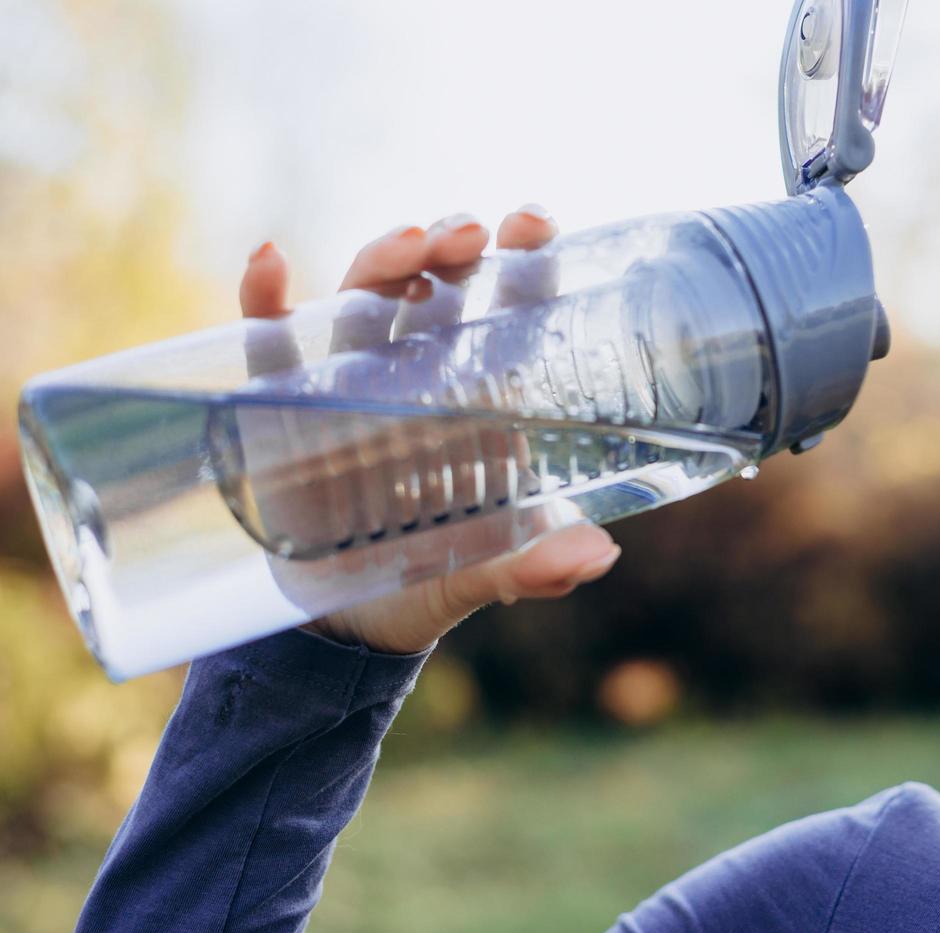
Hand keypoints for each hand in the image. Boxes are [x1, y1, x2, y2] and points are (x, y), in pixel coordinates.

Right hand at [235, 207, 620, 653]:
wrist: (349, 625)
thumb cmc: (438, 582)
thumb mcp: (493, 574)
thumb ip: (540, 567)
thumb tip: (600, 555)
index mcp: (484, 398)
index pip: (511, 308)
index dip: (524, 260)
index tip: (533, 224)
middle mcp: (421, 375)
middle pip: (439, 285)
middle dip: (454, 246)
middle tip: (470, 235)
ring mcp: (351, 383)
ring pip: (366, 297)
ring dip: (383, 258)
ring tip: (407, 246)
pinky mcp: (285, 407)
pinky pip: (271, 343)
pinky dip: (264, 301)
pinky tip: (269, 264)